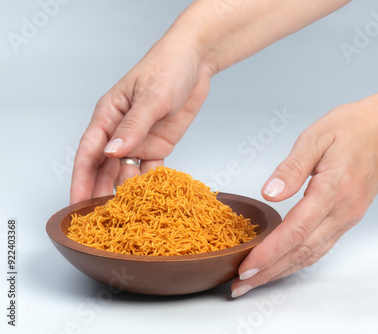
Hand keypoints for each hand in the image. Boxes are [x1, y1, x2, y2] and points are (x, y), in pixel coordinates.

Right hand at [70, 38, 212, 203]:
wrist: (196, 64)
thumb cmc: (167, 69)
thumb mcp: (151, 97)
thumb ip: (133, 126)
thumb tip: (111, 152)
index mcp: (108, 116)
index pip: (89, 152)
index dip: (81, 179)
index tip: (77, 203)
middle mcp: (120, 131)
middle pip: (105, 168)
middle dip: (100, 192)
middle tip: (100, 219)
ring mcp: (140, 140)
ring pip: (127, 171)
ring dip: (126, 190)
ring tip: (127, 213)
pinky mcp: (159, 144)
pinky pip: (151, 168)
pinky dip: (150, 182)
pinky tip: (150, 197)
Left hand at [231, 91, 377, 296]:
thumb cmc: (356, 127)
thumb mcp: (317, 137)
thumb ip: (291, 168)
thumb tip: (269, 193)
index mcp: (332, 190)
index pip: (295, 230)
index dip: (269, 252)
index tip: (246, 266)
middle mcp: (343, 211)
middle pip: (301, 251)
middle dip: (269, 271)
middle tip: (240, 285)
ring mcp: (348, 217)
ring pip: (312, 254)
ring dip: (282, 271)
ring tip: (257, 280)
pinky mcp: (349, 217)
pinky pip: (322, 246)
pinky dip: (299, 260)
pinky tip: (284, 264)